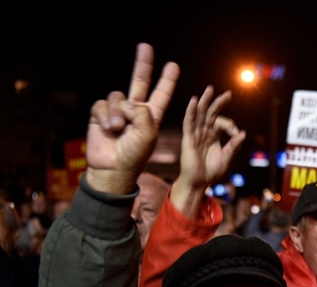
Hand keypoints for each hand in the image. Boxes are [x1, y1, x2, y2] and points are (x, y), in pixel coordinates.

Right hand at [85, 43, 179, 193]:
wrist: (113, 168)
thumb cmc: (135, 155)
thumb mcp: (148, 133)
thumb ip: (142, 112)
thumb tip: (127, 102)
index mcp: (151, 115)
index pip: (161, 94)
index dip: (167, 81)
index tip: (173, 65)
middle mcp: (135, 110)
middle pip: (139, 81)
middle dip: (143, 64)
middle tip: (146, 46)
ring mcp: (118, 111)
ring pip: (118, 96)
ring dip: (118, 112)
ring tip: (118, 128)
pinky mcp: (101, 114)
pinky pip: (102, 104)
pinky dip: (106, 116)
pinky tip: (109, 129)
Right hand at [171, 86, 245, 217]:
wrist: (199, 183)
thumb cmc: (211, 172)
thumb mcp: (226, 158)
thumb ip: (233, 146)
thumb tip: (243, 134)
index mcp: (213, 136)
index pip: (223, 123)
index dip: (232, 127)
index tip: (237, 135)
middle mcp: (204, 132)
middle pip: (211, 113)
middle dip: (219, 103)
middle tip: (228, 94)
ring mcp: (196, 134)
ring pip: (200, 114)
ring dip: (204, 101)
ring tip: (209, 89)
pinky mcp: (188, 139)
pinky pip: (189, 123)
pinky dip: (191, 112)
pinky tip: (194, 101)